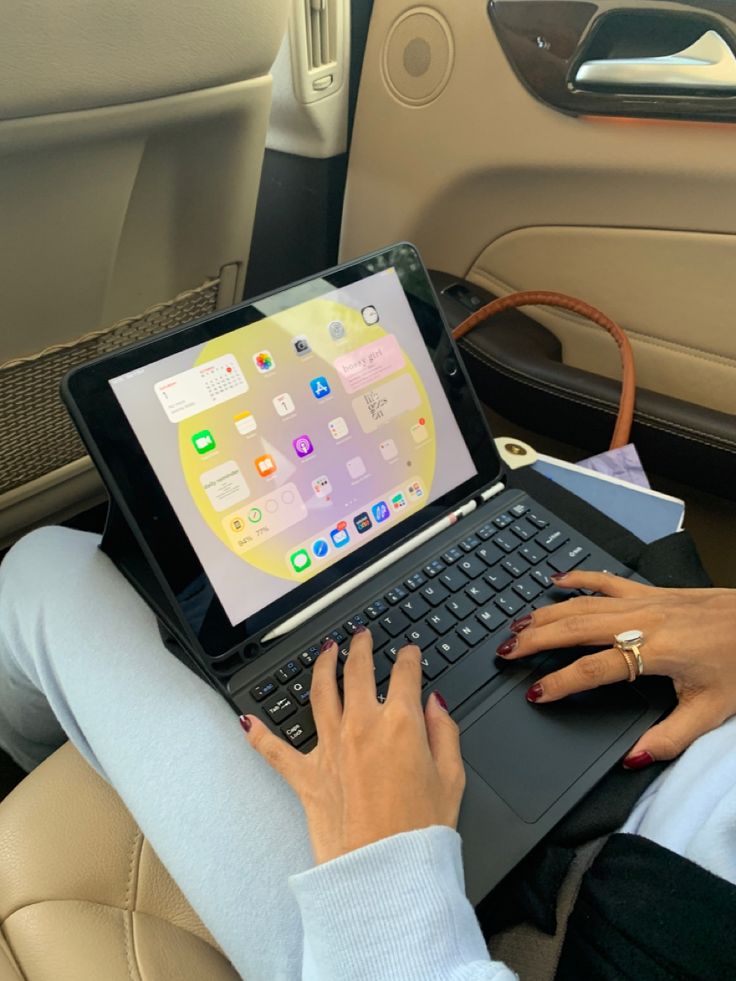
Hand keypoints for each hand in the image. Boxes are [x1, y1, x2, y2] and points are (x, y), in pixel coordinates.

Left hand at [240, 629, 465, 862]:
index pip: (405, 674)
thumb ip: (444, 731)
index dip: (409, 658)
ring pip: (319, 693)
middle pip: (356, 672)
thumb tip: (434, 703)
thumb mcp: (452, 777)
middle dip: (360, 649)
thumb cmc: (421, 831)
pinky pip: (275, 751)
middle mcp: (361, 727)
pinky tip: (247, 721)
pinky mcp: (307, 776)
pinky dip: (259, 735)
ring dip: (321, 667)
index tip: (410, 653)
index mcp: (401, 724)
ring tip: (325, 652)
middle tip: (362, 637)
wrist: (386, 871)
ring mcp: (330, 749)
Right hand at [497, 572, 735, 768]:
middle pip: (575, 628)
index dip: (561, 682)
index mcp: (655, 652)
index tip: (535, 693)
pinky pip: (605, 580)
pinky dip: (578, 579)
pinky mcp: (649, 590)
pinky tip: (555, 582)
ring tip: (516, 626)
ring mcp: (643, 601)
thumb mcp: (711, 711)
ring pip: (582, 604)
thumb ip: (670, 738)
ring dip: (546, 614)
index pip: (594, 669)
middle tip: (504, 652)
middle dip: (535, 640)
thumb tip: (633, 759)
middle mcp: (642, 621)